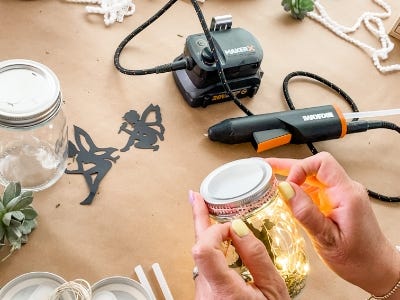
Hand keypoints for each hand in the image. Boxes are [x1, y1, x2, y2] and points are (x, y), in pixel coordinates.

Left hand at [189, 191, 289, 299]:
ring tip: (204, 208)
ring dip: (206, 231)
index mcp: (224, 290)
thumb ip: (256, 256)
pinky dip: (212, 245)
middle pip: (197, 247)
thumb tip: (239, 228)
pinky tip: (217, 236)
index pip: (203, 249)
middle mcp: (206, 289)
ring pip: (200, 254)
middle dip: (200, 219)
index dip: (213, 229)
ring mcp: (203, 290)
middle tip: (196, 198)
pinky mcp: (205, 289)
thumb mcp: (273, 290)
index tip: (230, 224)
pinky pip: (205, 262)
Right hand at [267, 152, 399, 297]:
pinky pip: (316, 188)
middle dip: (289, 166)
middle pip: (314, 166)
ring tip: (269, 174)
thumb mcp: (327, 239)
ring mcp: (341, 194)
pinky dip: (299, 188)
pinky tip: (285, 192)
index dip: (300, 169)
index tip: (286, 185)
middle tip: (266, 166)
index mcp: (347, 195)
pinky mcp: (337, 201)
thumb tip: (285, 189)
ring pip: (313, 176)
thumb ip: (306, 213)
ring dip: (291, 176)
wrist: (376, 268)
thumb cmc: (358, 259)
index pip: (322, 163)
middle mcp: (346, 190)